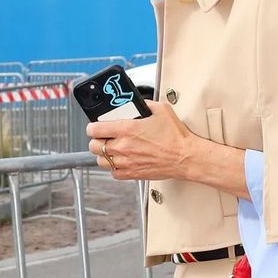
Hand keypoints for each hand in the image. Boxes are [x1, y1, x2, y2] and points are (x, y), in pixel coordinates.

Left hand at [86, 102, 250, 197]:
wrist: (184, 156)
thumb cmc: (175, 136)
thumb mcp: (160, 110)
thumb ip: (143, 105)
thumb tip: (135, 104)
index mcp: (127, 129)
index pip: (94, 129)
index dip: (92, 127)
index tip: (94, 126)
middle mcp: (123, 147)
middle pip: (94, 146)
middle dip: (96, 141)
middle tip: (103, 138)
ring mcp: (126, 162)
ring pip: (100, 161)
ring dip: (103, 155)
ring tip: (111, 150)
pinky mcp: (132, 173)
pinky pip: (113, 173)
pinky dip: (114, 168)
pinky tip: (121, 161)